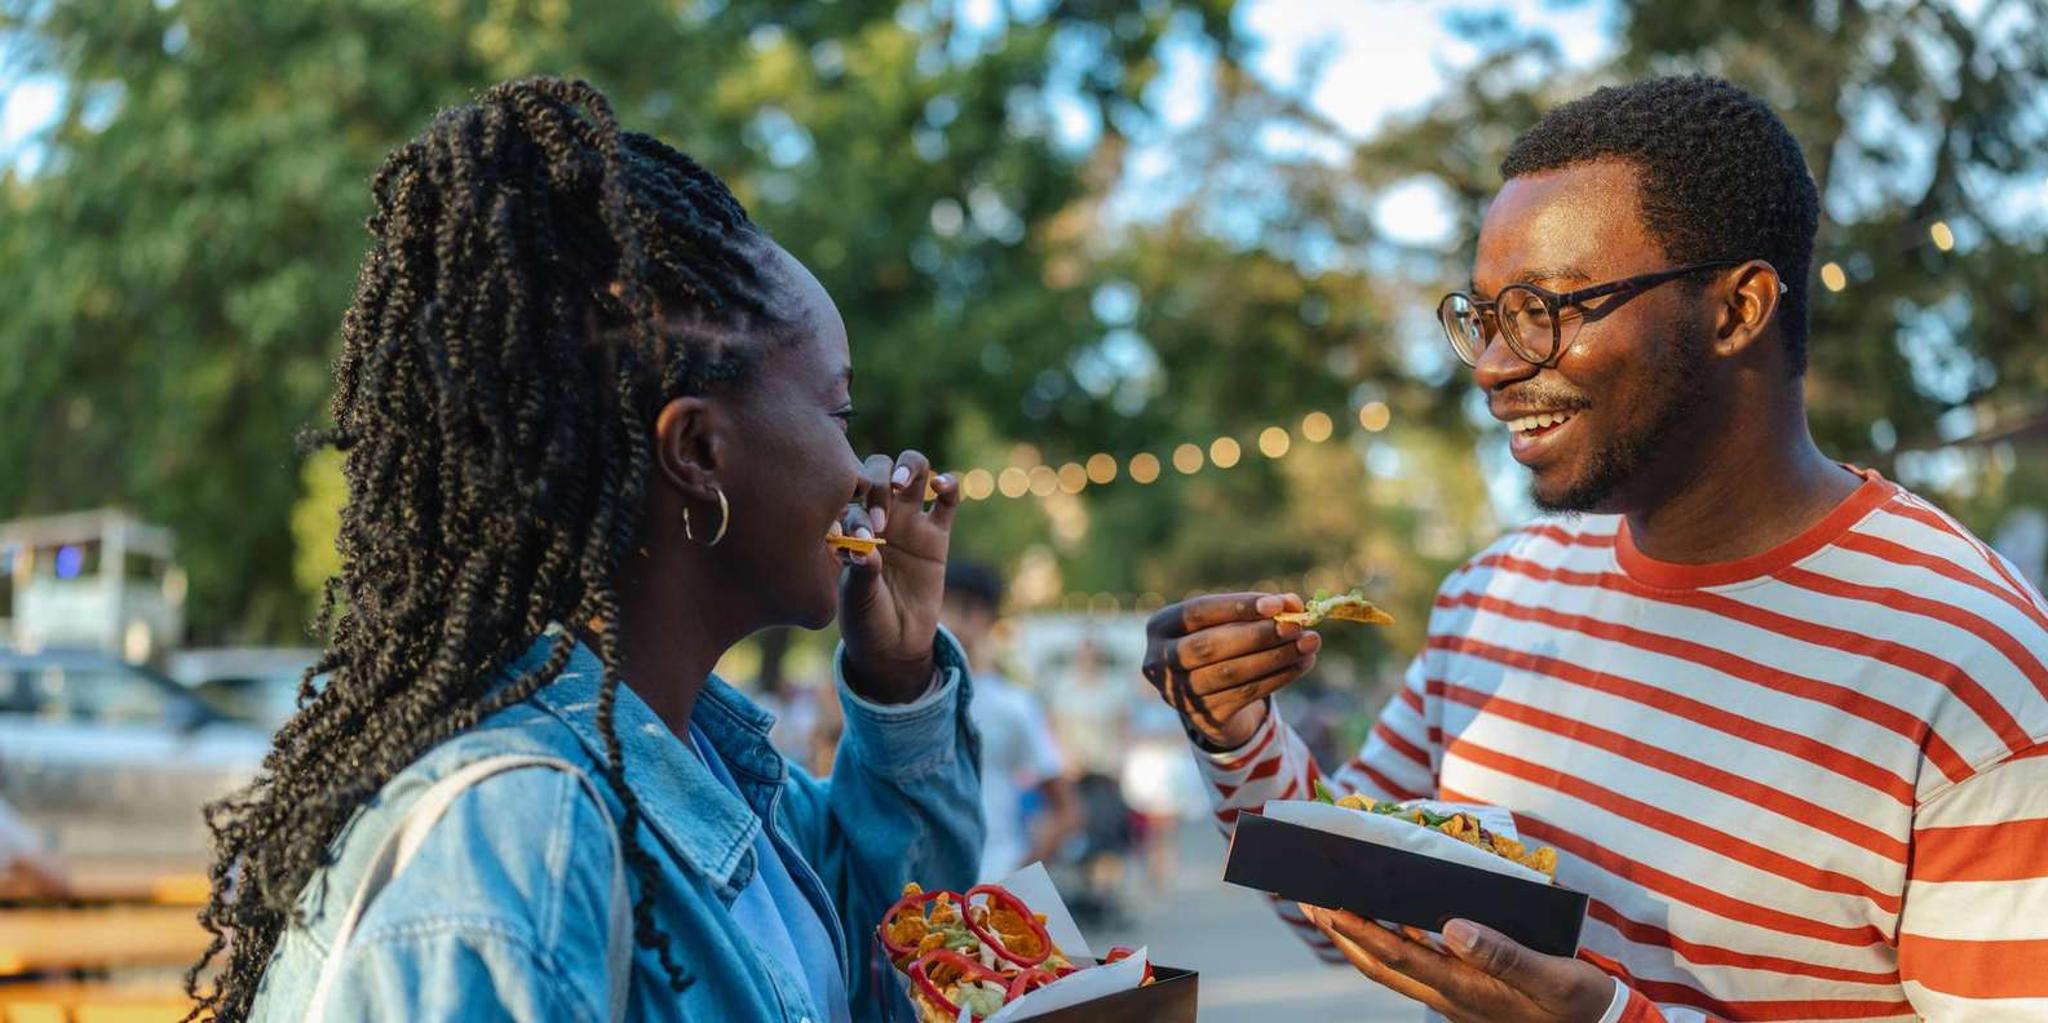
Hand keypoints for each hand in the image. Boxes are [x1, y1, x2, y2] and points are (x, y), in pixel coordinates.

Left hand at [839, 449, 958, 702]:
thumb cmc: (866, 618)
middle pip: (877, 468)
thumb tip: (866, 549)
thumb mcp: (857, 599)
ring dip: (906, 469)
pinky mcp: (937, 533)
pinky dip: (948, 483)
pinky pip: (947, 498)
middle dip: (876, 483)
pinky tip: (940, 486)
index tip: (861, 538)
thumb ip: (861, 572)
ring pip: (911, 471)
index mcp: (848, 524)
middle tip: (879, 519)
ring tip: (901, 486)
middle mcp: (877, 513)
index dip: (854, 509)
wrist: (895, 643)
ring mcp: (908, 520)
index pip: (848, 495)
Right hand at [1140, 592, 1319, 748]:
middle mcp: (1159, 662)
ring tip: (1309, 644)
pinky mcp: (1203, 717)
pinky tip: (1302, 664)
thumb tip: (1293, 603)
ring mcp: (1180, 694)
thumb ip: (1257, 610)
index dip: (1238, 607)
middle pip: (1210, 646)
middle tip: (1297, 626)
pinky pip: (1245, 694)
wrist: (1209, 697)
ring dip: (1275, 657)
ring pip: (1231, 673)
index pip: (1199, 612)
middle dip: (1258, 635)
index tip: (1278, 604)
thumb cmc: (1220, 645)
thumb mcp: (1229, 623)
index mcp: (1160, 627)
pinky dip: (1279, 677)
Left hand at [1302, 907, 1617, 1022]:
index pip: (1398, 956)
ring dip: (1355, 937)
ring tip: (1327, 903)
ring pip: (1391, 966)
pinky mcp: (1463, 991)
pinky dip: (1387, 940)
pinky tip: (1383, 917)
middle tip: (1306, 897)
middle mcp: (1449, 996)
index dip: (1359, 930)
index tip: (1326, 904)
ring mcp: (1453, 996)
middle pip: (1379, 963)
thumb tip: (1452, 927)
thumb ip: (1503, 953)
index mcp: (1465, 990)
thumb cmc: (1578, 1001)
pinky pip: (1412, 964)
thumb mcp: (1551, 976)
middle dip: (1339, 932)